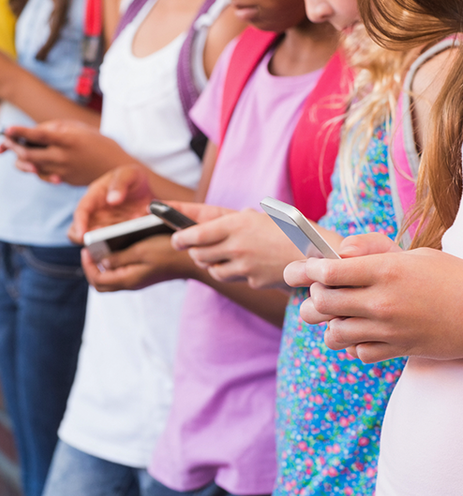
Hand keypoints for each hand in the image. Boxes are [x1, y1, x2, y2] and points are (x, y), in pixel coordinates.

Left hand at [0, 120, 133, 186]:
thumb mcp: (78, 128)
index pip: (39, 136)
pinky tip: (33, 161)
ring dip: (20, 158)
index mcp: (68, 140)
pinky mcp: (62, 181)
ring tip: (17, 149)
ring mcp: (62, 172)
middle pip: (28, 155)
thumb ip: (54, 128)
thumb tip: (32, 132)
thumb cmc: (97, 142)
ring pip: (30, 167)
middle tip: (4, 140)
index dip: (21, 132)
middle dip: (12, 147)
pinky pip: (41, 175)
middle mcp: (63, 158)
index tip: (6, 128)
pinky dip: (33, 167)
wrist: (116, 168)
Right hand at [67, 164, 156, 243]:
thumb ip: (120, 183)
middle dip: (88, 240)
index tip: (83, 235)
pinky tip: (135, 233)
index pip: (81, 211)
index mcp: (93, 197)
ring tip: (123, 235)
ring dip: (107, 243)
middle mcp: (95, 214)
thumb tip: (112, 199)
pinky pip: (115, 244)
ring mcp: (106, 226)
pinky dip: (122, 243)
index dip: (79, 224)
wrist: (147, 189)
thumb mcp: (128, 174)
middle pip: (81, 232)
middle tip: (102, 241)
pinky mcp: (116, 234)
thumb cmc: (132, 178)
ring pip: (96, 241)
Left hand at [80, 233, 198, 291]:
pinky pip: (122, 273)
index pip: (97, 280)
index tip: (85, 250)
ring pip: (111, 279)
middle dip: (91, 269)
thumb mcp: (142, 250)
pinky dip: (115, 264)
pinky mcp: (143, 276)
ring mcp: (137, 281)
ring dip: (102, 267)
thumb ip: (120, 258)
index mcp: (128, 279)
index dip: (88, 266)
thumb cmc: (168, 253)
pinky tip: (117, 250)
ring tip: (101, 250)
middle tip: (89, 253)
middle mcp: (131, 284)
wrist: (192, 262)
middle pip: (101, 284)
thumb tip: (102, 262)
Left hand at [171, 206, 302, 288]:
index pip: (193, 234)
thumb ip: (233, 220)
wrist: (320, 252)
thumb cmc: (291, 228)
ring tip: (224, 255)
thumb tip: (205, 225)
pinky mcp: (253, 281)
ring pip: (212, 269)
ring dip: (212, 264)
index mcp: (235, 224)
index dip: (180, 238)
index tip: (175, 238)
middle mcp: (236, 246)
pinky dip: (235, 272)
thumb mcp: (261, 215)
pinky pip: (234, 278)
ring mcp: (244, 266)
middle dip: (195, 252)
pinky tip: (247, 264)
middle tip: (198, 247)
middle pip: (198, 255)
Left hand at [288, 232, 462, 362]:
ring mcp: (389, 329)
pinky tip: (363, 332)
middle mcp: (383, 301)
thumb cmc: (448, 278)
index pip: (328, 272)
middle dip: (314, 297)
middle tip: (322, 292)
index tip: (306, 269)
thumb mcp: (414, 254)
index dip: (309, 270)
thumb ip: (372, 248)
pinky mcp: (398, 349)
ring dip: (331, 324)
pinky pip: (358, 352)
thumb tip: (340, 252)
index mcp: (386, 271)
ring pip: (334, 333)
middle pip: (321, 303)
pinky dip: (355, 344)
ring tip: (341, 315)